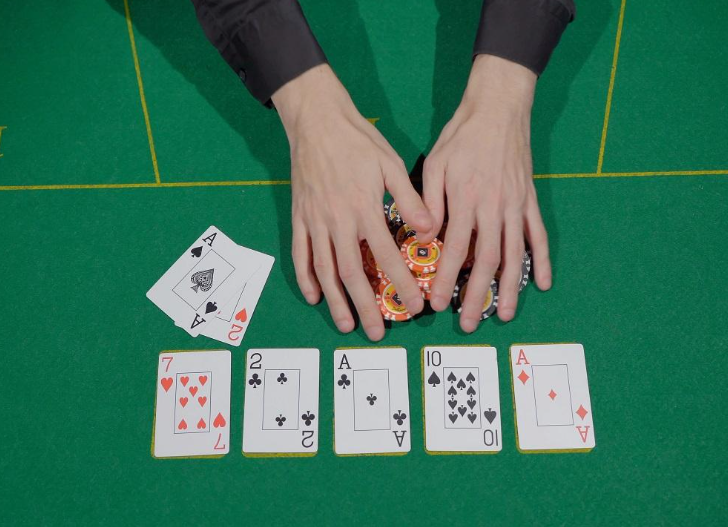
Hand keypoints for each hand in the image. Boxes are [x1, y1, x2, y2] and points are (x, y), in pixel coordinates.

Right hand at [273, 65, 433, 339]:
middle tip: (377, 333)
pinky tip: (314, 297)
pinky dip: (306, 278)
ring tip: (346, 324)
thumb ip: (410, 198)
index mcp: (364, 209)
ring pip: (325, 271)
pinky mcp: (299, 218)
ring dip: (336, 301)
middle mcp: (338, 222)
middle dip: (366, 306)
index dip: (401, 284)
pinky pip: (300, 255)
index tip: (415, 305)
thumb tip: (428, 230)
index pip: (386, 257)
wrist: (315, 120)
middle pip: (352, 274)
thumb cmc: (358, 140)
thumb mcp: (390, 164)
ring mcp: (315, 222)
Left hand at [422, 55, 551, 331]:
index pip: (456, 249)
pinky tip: (542, 284)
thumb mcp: (436, 164)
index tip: (438, 303)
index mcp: (467, 200)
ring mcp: (516, 206)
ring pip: (515, 255)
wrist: (499, 108)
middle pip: (488, 261)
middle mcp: (494, 208)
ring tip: (506, 315)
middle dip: (477, 295)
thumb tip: (426, 236)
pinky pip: (538, 235)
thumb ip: (430, 201)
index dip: (447, 279)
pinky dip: (542, 260)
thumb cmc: (462, 136)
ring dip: (511, 288)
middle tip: (469, 323)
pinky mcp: (530, 200)